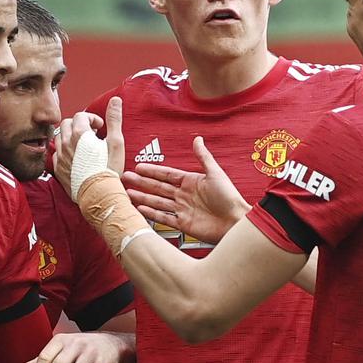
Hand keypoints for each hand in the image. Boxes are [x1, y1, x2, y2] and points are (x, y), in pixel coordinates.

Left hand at [54, 97, 124, 199]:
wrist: (99, 195)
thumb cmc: (109, 169)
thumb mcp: (116, 142)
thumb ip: (114, 119)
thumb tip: (115, 100)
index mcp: (80, 134)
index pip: (81, 115)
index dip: (92, 118)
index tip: (100, 127)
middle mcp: (67, 143)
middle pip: (66, 123)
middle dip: (78, 124)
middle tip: (90, 134)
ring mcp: (60, 157)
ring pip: (59, 137)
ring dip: (70, 136)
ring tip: (82, 144)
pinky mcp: (58, 169)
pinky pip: (56, 154)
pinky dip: (65, 151)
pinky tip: (75, 157)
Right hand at [123, 136, 248, 244]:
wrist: (235, 221)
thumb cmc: (229, 197)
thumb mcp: (215, 173)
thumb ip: (203, 157)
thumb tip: (197, 139)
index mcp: (191, 182)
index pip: (167, 175)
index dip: (153, 171)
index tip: (139, 166)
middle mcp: (184, 195)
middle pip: (158, 187)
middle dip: (142, 182)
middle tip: (126, 177)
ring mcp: (182, 210)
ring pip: (157, 202)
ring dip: (142, 197)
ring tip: (128, 193)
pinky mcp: (183, 224)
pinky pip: (163, 217)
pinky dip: (151, 213)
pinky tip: (140, 209)